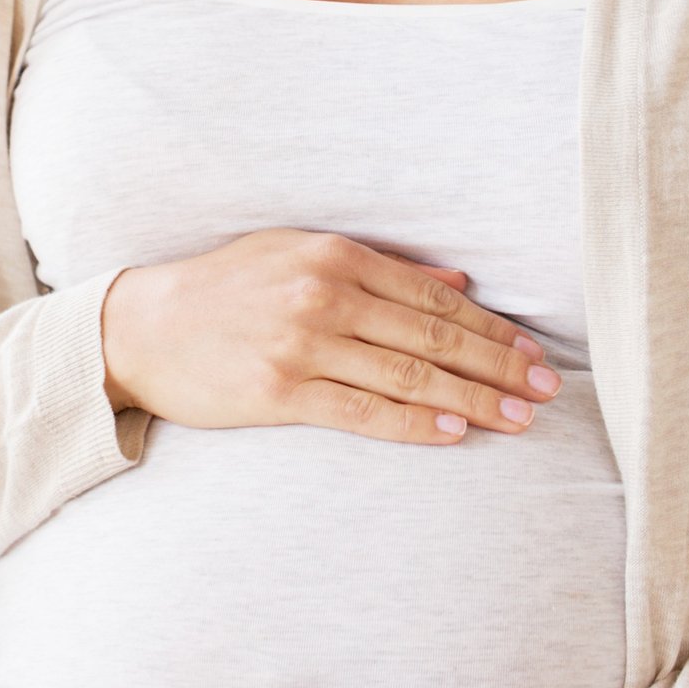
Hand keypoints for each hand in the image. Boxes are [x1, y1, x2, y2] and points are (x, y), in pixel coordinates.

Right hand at [100, 230, 560, 446]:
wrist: (142, 327)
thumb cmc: (222, 290)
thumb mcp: (295, 255)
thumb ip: (376, 268)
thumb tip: (455, 284)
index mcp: (333, 255)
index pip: (432, 296)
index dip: (490, 328)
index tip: (532, 353)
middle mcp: (323, 295)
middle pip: (432, 335)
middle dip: (498, 365)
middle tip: (546, 389)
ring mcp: (302, 344)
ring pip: (408, 374)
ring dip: (472, 398)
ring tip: (518, 419)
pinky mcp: (280, 391)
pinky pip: (363, 411)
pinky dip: (414, 422)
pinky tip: (454, 432)